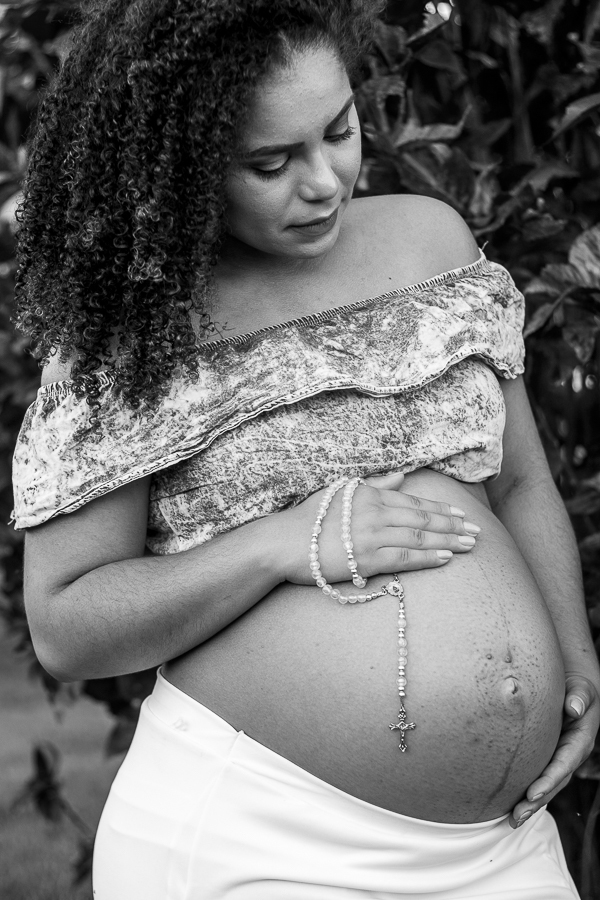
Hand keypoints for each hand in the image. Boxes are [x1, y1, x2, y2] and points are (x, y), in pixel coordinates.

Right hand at [278, 471, 480, 584]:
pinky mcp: (366, 559)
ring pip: (419, 537)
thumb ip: (375, 484)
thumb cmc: (309, 517)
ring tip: (469, 545)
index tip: (462, 515)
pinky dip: (428, 557)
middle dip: (453, 525)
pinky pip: (404, 557)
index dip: (441, 510)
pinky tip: (446, 557)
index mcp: (371, 496)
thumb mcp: (341, 491)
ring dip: (448, 541)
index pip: (414, 502)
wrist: (283, 542)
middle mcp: (375, 513)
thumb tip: (401, 476)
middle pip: (423, 519)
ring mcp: (372, 536)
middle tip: (477, 532)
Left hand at [508, 673, 599, 828]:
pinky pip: (537, 777)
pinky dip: (526, 792)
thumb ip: (580, 696)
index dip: (548, 780)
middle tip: (517, 816)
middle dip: (536, 801)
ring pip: (546, 785)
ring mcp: (559, 758)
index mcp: (580, 741)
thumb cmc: (576, 687)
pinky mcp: (547, 758)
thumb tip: (574, 707)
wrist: (573, 688)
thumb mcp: (582, 689)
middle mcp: (570, 755)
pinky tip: (509, 805)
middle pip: (554, 783)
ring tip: (512, 820)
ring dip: (530, 804)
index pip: (563, 764)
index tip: (532, 793)